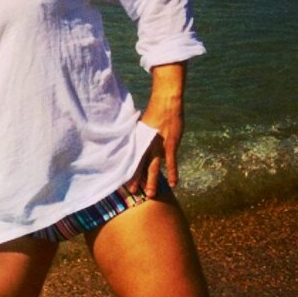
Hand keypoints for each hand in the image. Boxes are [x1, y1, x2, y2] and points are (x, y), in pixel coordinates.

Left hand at [127, 64, 185, 196]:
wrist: (166, 102)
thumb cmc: (154, 110)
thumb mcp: (141, 123)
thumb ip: (138, 134)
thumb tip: (132, 139)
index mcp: (139, 140)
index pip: (132, 159)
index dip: (129, 170)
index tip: (124, 179)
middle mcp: (147, 145)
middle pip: (140, 166)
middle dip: (137, 180)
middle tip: (133, 193)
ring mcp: (159, 146)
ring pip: (154, 168)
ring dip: (152, 181)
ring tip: (150, 194)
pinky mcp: (171, 145)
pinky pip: (171, 163)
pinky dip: (172, 173)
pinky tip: (173, 184)